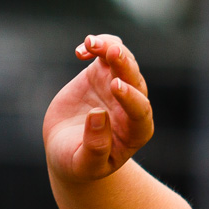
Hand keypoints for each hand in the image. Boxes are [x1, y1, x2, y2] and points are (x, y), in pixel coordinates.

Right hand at [43, 34, 154, 184]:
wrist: (67, 150)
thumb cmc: (78, 163)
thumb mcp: (83, 164)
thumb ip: (94, 146)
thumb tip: (98, 115)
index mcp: (135, 132)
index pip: (140, 111)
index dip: (131, 98)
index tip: (115, 87)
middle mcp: (132, 107)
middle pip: (136, 81)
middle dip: (125, 66)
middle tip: (111, 53)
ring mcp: (118, 88)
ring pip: (124, 62)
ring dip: (111, 49)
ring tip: (92, 43)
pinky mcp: (102, 75)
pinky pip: (106, 54)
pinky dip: (97, 47)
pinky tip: (81, 50)